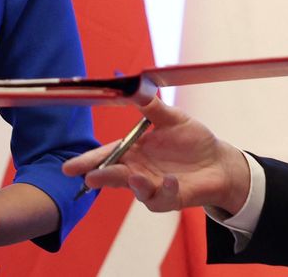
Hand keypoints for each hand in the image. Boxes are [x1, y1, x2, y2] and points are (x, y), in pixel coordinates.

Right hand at [61, 98, 249, 213]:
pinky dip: (164, 189)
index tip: (70, 168)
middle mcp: (139, 170)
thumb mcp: (173, 118)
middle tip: (89, 178)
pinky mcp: (169, 198)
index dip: (89, 161)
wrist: (218, 160)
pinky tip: (171, 180)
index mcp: (134, 151)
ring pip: (136, 189)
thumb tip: (135, 89)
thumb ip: (153, 107)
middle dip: (101, 177)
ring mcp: (153, 186)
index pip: (108, 155)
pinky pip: (162, 197)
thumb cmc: (192, 139)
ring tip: (133, 176)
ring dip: (133, 184)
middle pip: (114, 176)